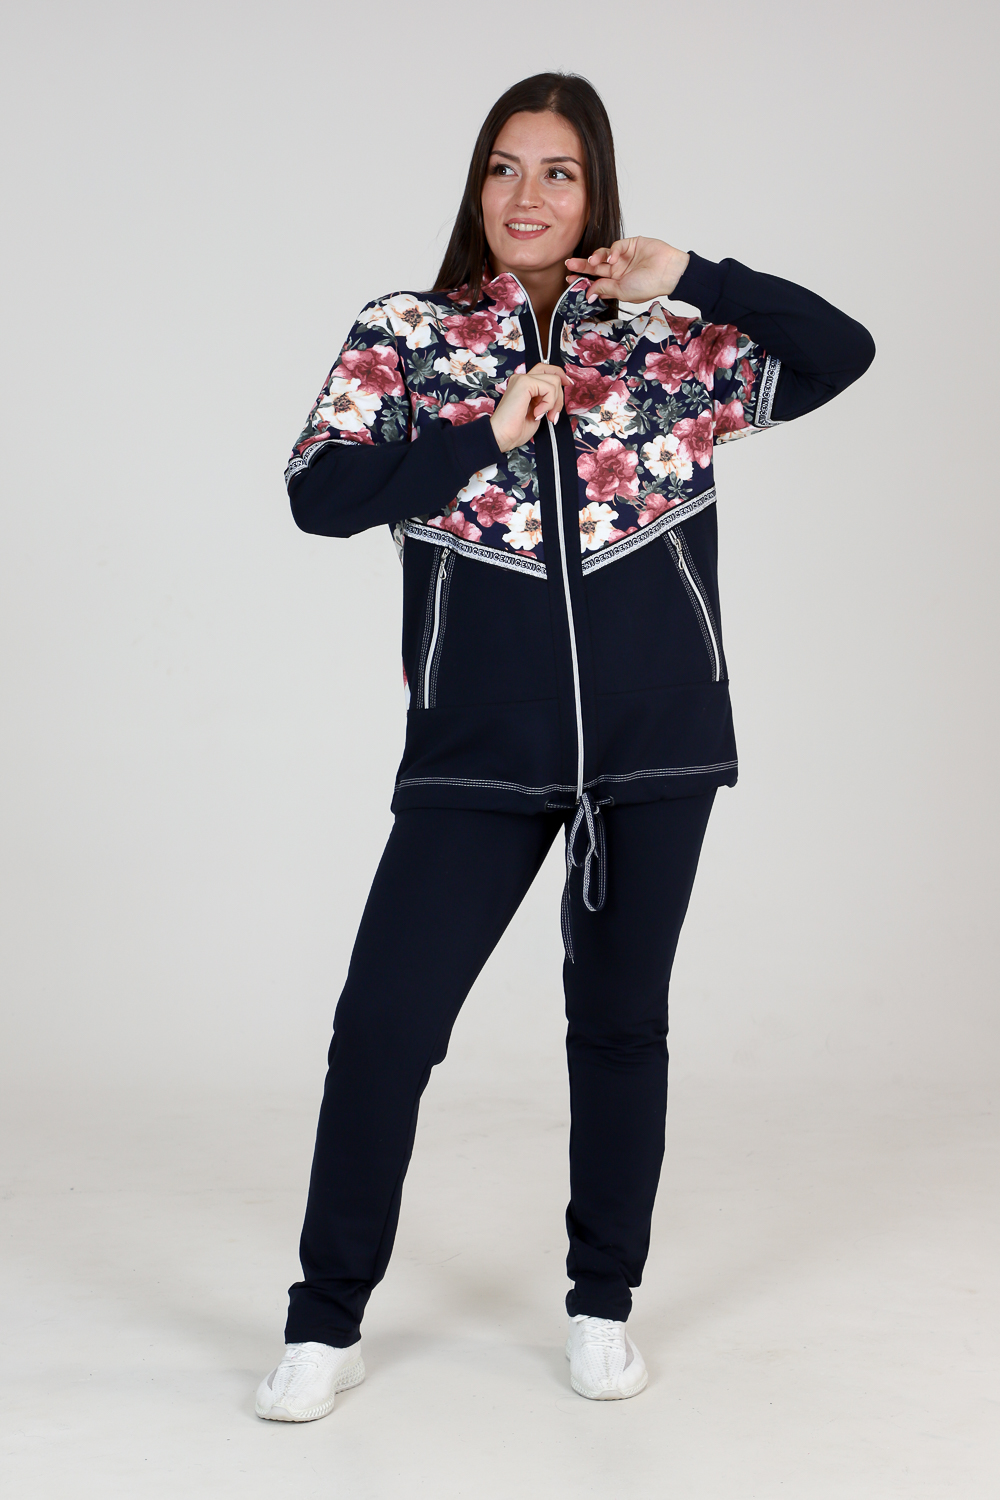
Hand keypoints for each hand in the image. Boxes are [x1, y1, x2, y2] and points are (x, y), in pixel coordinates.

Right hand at [490, 363, 570, 451]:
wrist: (501, 437)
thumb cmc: (515, 429)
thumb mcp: (538, 412)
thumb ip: (546, 400)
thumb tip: (560, 394)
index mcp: (524, 384)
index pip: (546, 370)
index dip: (560, 374)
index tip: (568, 385)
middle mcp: (522, 378)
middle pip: (553, 373)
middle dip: (560, 395)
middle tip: (553, 415)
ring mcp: (522, 379)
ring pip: (554, 381)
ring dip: (555, 402)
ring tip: (545, 416)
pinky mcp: (524, 383)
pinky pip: (549, 388)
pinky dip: (548, 404)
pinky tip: (538, 414)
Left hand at [565, 237, 689, 303]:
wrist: (669, 272)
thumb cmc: (649, 285)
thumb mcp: (622, 291)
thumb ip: (604, 289)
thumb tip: (588, 293)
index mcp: (616, 284)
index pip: (595, 281)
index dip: (582, 280)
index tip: (569, 280)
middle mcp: (618, 271)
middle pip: (596, 267)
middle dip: (582, 266)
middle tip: (569, 264)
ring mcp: (624, 257)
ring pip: (603, 255)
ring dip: (595, 258)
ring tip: (592, 262)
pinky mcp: (630, 244)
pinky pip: (616, 246)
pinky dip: (612, 251)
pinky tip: (613, 258)